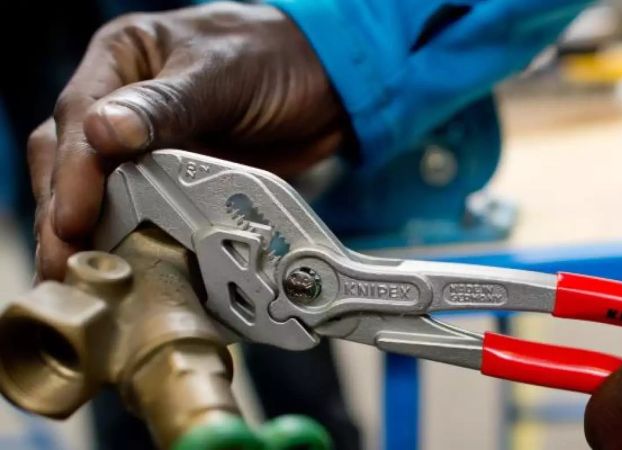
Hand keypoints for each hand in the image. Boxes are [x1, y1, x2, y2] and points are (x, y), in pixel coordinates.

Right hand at [28, 2, 348, 280]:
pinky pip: (141, 209)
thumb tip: (103, 133)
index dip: (71, 174)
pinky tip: (123, 264)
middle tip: (65, 263)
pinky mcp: (174, 177)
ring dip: (88, 231)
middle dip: (62, 213)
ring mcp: (147, 142)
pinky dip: (130, 236)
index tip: (71, 218)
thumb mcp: (222, 72)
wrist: (330, 82)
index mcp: (122, 58)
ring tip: (83, 274)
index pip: (78, 118)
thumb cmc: (275, 55)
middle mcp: (122, 99)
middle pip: (71, 159)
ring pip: (98, 188)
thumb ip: (166, 104)